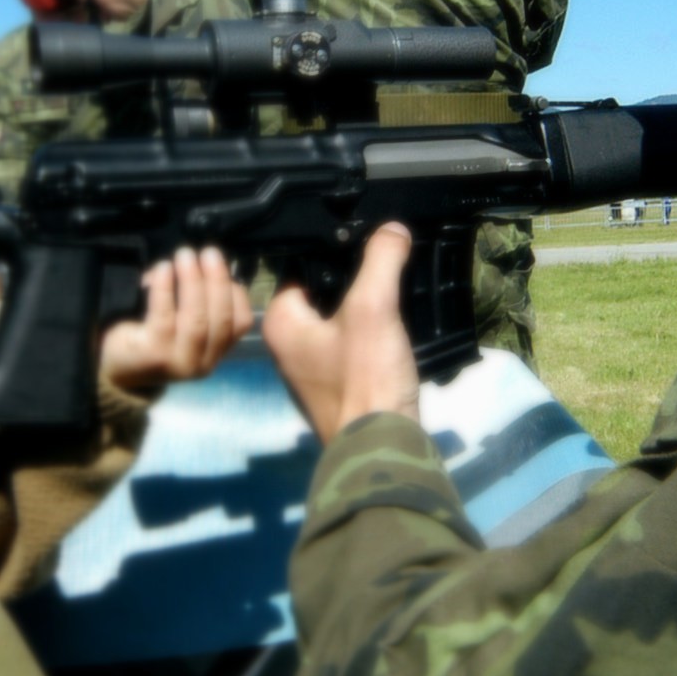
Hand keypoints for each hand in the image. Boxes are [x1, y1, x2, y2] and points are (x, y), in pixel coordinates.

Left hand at [99, 246, 252, 391]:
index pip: (240, 322)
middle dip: (217, 280)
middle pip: (221, 318)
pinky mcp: (154, 355)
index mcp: (215, 351)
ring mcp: (180, 361)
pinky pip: (164, 318)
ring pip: (196, 319)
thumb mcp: (181, 322)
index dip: (235, 291)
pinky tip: (163, 269)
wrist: (115, 368)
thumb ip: (197, 299)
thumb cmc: (150, 337)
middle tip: (208, 252)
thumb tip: (198, 262)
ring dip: (193, 282)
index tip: (223, 266)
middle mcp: (204, 362)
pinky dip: (165, 289)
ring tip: (185, 256)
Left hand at [262, 223, 420, 442]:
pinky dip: (373, 338)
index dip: (331, 253)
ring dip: (368, 311)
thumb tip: (392, 227)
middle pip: (323, 293)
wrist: (382, 447)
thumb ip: (381, 260)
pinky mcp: (338, 388)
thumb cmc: (365, 379)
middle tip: (385, 266)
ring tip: (396, 296)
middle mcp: (288, 346)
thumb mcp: (374, 308)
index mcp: (281, 323)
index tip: (363, 242)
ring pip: (341, 321)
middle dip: (354, 282)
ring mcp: (313, 370)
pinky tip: (396, 334)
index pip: (299, 268)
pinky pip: (354, 347)